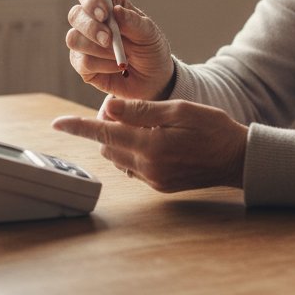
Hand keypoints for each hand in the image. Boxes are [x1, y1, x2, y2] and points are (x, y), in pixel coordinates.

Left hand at [52, 98, 247, 191]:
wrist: (237, 158)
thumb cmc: (213, 128)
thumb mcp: (179, 111)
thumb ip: (142, 111)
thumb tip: (109, 107)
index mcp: (150, 146)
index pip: (103, 134)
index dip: (78, 127)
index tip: (57, 124)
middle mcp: (147, 168)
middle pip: (107, 146)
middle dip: (106, 127)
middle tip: (127, 109)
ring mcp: (153, 180)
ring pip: (118, 158)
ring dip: (119, 140)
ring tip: (145, 124)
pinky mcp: (160, 186)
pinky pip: (133, 168)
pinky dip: (133, 151)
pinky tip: (153, 140)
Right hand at [66, 0, 173, 101]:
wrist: (153, 79)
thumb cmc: (150, 49)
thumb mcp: (149, 34)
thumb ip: (134, 22)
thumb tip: (116, 10)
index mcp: (108, 5)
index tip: (104, 13)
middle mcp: (92, 21)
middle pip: (75, 14)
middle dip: (91, 27)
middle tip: (109, 39)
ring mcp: (84, 42)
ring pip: (74, 39)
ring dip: (99, 49)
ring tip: (121, 56)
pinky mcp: (82, 64)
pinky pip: (82, 62)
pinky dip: (102, 66)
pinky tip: (117, 66)